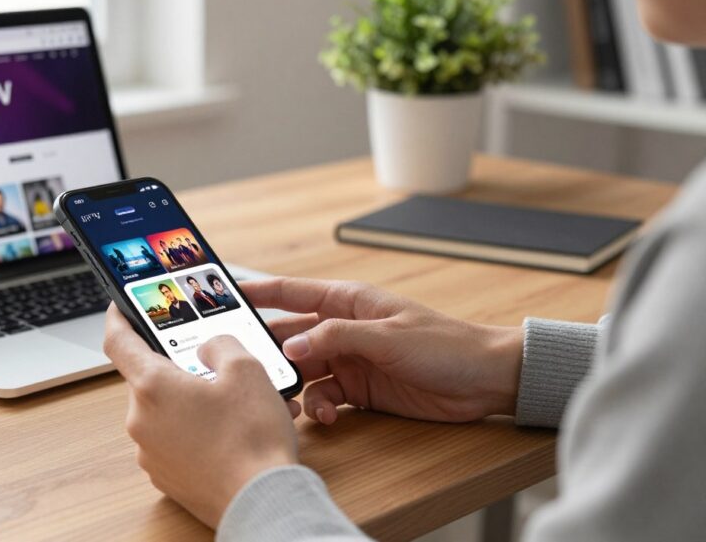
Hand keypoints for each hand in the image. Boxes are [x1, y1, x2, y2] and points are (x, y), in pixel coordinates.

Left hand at [102, 304, 298, 527]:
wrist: (262, 501)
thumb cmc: (253, 437)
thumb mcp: (247, 368)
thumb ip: (221, 344)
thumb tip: (209, 348)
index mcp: (152, 386)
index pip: (118, 341)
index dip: (118, 317)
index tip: (120, 306)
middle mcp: (141, 420)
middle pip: (149, 378)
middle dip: (179, 369)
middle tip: (214, 366)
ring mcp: (151, 453)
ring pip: (166, 411)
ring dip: (193, 401)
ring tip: (236, 405)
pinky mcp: (165, 477)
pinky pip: (175, 441)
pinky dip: (197, 431)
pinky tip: (232, 433)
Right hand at [242, 277, 523, 424]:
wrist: (484, 381)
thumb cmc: (445, 344)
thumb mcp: (387, 336)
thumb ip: (336, 337)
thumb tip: (290, 344)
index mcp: (348, 301)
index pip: (292, 291)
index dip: (257, 292)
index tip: (223, 296)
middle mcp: (343, 329)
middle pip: (290, 337)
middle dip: (269, 353)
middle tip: (249, 369)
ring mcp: (350, 360)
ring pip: (303, 371)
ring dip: (294, 387)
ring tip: (292, 402)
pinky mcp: (359, 390)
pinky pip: (323, 397)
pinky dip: (318, 407)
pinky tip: (323, 417)